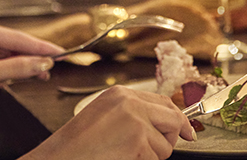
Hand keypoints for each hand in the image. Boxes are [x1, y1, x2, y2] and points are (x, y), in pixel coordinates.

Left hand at [0, 18, 62, 124]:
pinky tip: (24, 76)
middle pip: (14, 46)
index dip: (41, 47)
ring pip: (8, 57)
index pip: (17, 37)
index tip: (60, 52)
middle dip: (35, 56)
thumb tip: (41, 63)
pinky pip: (0, 66)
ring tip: (44, 73)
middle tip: (57, 62)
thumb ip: (15, 68)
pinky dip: (13, 73)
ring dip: (25, 66)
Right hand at [23, 86, 194, 159]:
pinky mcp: (138, 140)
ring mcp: (136, 120)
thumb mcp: (104, 116)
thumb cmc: (76, 145)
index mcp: (120, 94)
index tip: (186, 130)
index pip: (161, 101)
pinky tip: (121, 159)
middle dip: (171, 137)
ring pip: (165, 144)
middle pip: (172, 118)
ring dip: (151, 156)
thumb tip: (163, 124)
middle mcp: (130, 102)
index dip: (176, 117)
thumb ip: (132, 114)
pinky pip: (155, 159)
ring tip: (123, 155)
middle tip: (158, 150)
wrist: (60, 158)